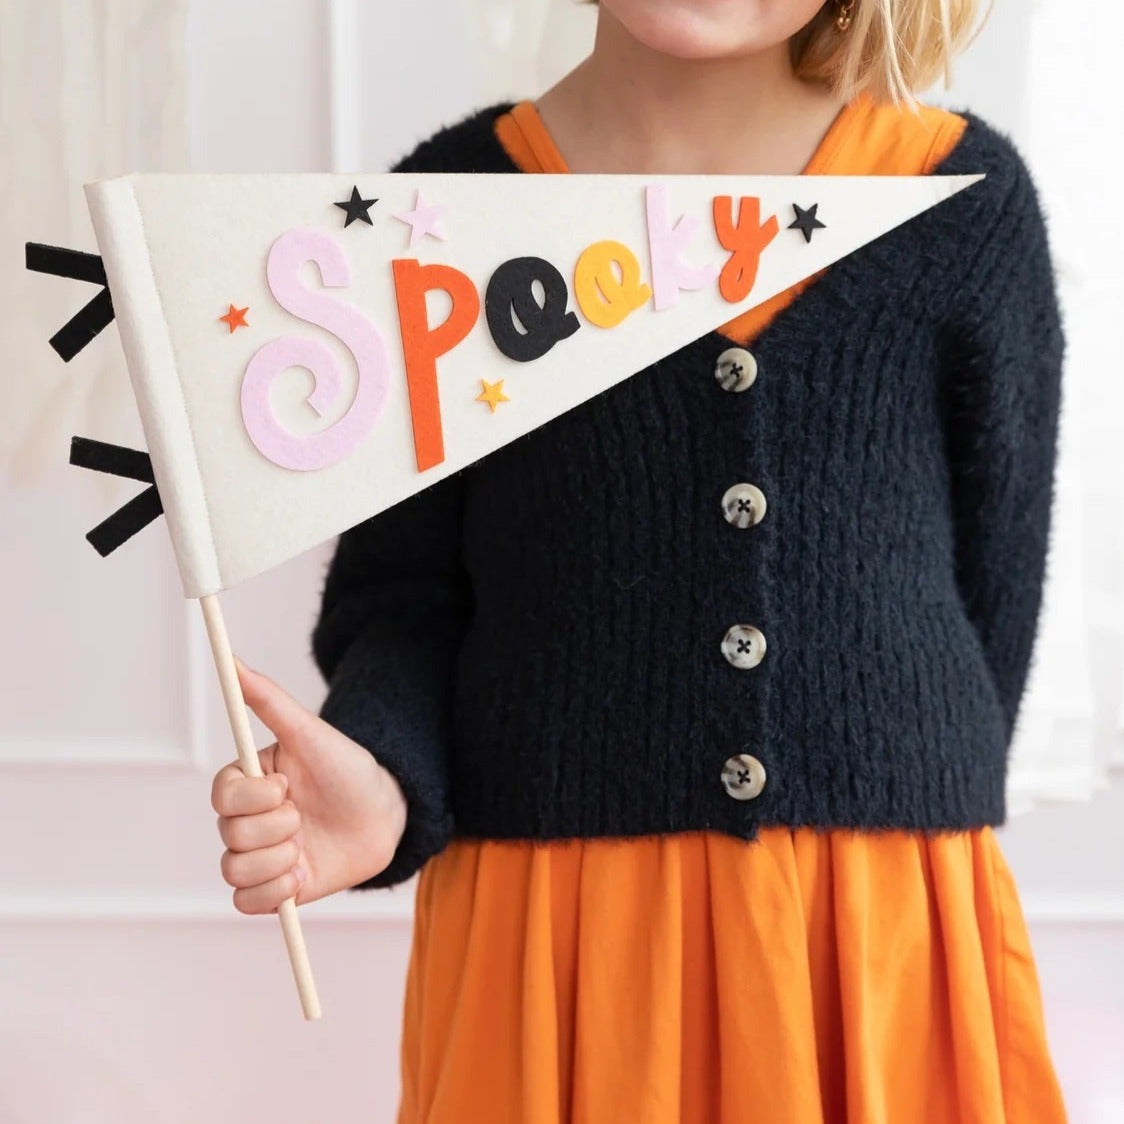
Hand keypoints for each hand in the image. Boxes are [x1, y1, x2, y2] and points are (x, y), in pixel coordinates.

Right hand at [210, 657, 407, 913]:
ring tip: (306, 846)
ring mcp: (261, 855)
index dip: (255, 798)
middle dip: (277, 827)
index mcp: (249, 782)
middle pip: (230, 835)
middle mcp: (249, 819)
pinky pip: (247, 903)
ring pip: (235, 872)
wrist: (386, 813)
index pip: (222, 796)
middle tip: (305, 816)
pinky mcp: (276, 888)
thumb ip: (269, 699)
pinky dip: (274, 893)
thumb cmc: (348, 768)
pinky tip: (301, 875)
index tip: (288, 788)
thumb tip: (232, 660)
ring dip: (278, 860)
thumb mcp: (310, 732)